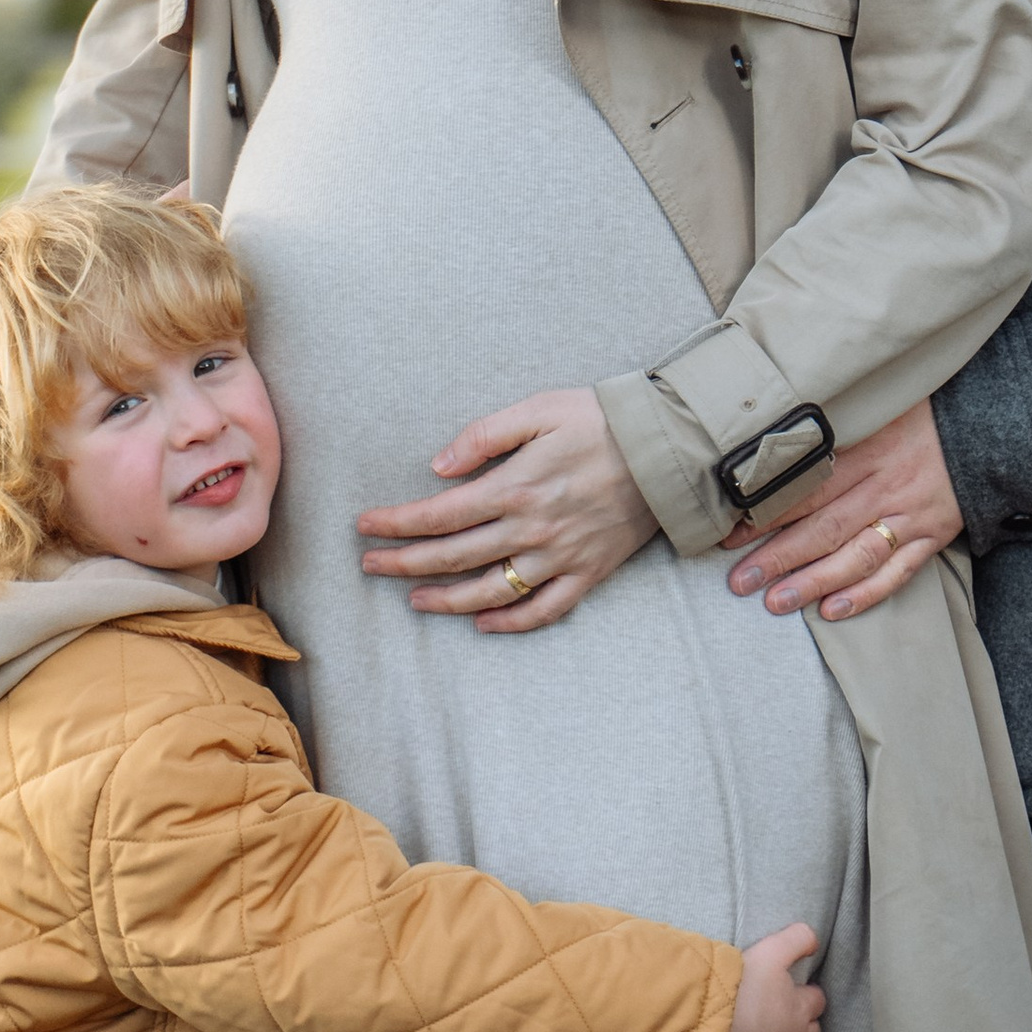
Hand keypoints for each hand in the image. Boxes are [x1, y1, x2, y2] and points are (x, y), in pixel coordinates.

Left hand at [356, 386, 658, 631]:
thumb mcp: (537, 408)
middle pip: (453, 557)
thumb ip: (483, 436)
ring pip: (490, 590)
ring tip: (413, 598)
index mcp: (515, 486)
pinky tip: (483, 622)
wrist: (666, 447)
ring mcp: (560, 556)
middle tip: (369, 565)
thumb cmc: (597, 419)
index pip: (439, 515)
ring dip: (445, 600)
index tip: (365, 527)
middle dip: (404, 563)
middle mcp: (532, 529)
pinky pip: (544, 610)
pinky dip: (510, 622)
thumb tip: (438, 468)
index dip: (397, 524)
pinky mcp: (588, 572)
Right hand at [722, 922, 822, 1031]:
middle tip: (783, 1017)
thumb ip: (797, 939)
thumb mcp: (771, 950)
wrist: (710, 1022)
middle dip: (803, 1025)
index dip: (806, 995)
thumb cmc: (741, 984)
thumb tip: (815, 940)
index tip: (792, 991)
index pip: (817, 1001)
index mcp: (800, 1008)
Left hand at [723, 397, 963, 622]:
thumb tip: (773, 437)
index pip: (808, 487)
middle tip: (740, 581)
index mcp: (869, 449)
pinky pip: (898, 573)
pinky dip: (866, 594)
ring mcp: (912, 515)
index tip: (730, 533)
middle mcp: (887, 485)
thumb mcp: (877, 405)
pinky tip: (833, 611)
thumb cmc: (922, 413)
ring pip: (857, 556)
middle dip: (779, 557)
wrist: (988, 427)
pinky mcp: (933, 537)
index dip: (767, 513)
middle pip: (826, 526)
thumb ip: (834, 425)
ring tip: (776, 602)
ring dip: (815, 582)